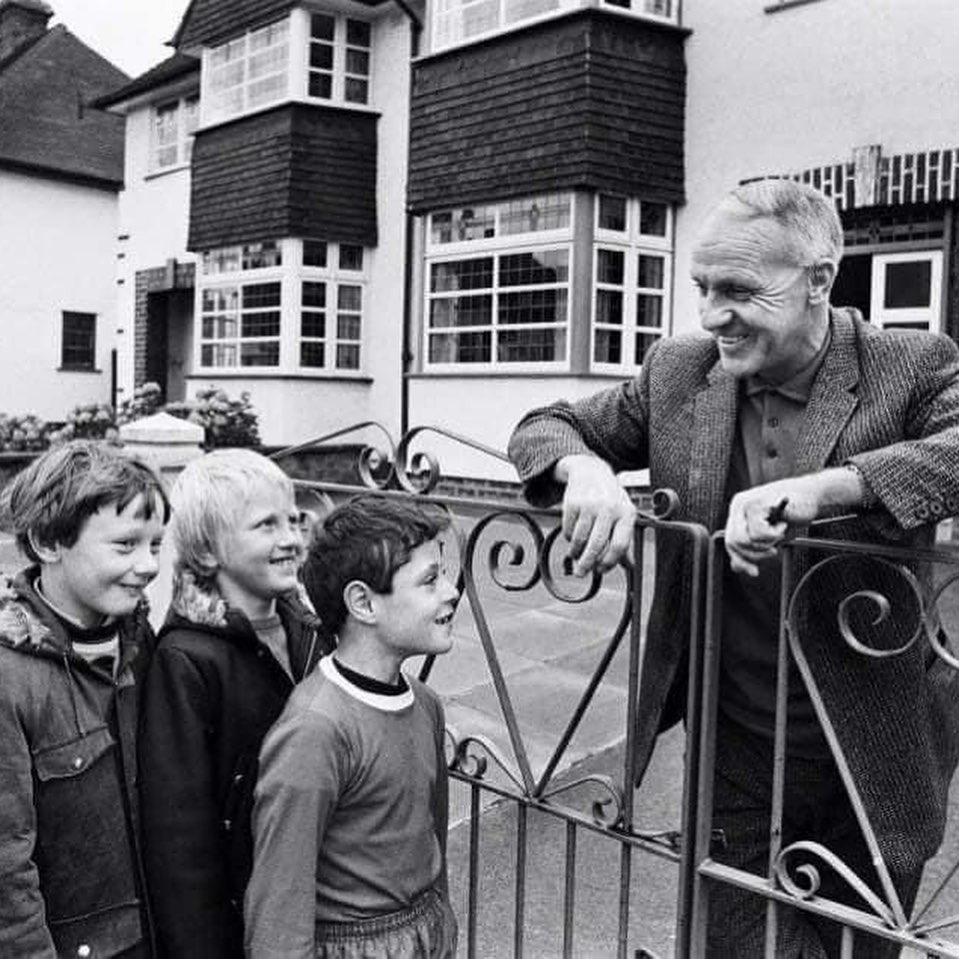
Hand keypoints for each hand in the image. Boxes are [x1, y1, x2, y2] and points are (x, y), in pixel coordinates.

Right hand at [556, 455, 635, 575]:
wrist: (591, 472)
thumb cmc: (610, 499)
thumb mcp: (623, 515)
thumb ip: (624, 540)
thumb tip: (629, 567)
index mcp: (626, 514)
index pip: (619, 545)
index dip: (609, 562)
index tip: (600, 570)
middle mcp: (609, 508)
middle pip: (597, 545)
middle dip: (587, 563)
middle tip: (581, 573)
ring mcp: (590, 505)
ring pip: (580, 539)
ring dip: (576, 552)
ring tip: (576, 554)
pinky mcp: (572, 503)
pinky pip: (568, 529)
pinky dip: (568, 538)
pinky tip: (572, 536)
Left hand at [724, 477, 822, 576]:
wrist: (812, 495)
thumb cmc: (792, 512)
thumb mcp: (769, 534)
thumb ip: (751, 547)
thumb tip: (736, 567)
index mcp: (737, 512)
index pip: (729, 542)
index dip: (740, 560)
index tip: (754, 571)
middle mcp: (738, 506)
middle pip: (733, 542)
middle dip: (754, 554)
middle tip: (773, 550)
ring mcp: (746, 503)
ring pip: (745, 540)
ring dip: (766, 543)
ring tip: (779, 533)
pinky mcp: (757, 504)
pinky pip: (759, 533)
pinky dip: (774, 534)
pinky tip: (783, 523)